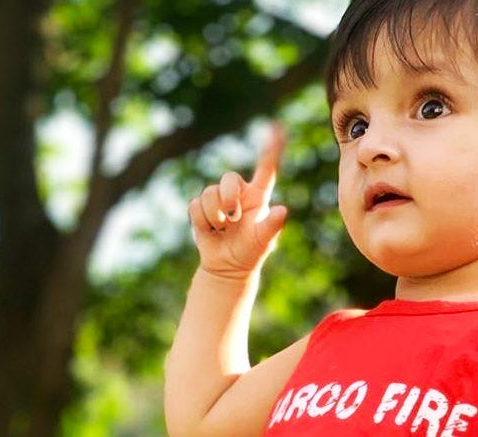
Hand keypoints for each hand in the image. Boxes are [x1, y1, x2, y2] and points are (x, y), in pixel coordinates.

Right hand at [187, 123, 287, 279]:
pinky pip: (196, 206)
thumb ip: (272, 226)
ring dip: (216, 216)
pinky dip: (203, 222)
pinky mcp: (200, 209)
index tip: (277, 127)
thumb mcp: (264, 241)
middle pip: (228, 178)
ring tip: (223, 230)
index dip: (272, 148)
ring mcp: (218, 200)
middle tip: (233, 218)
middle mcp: (237, 193)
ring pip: (209, 194)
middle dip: (228, 197)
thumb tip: (282, 211)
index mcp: (257, 196)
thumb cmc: (250, 252)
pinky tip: (211, 232)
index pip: (266, 168)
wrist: (228, 267)